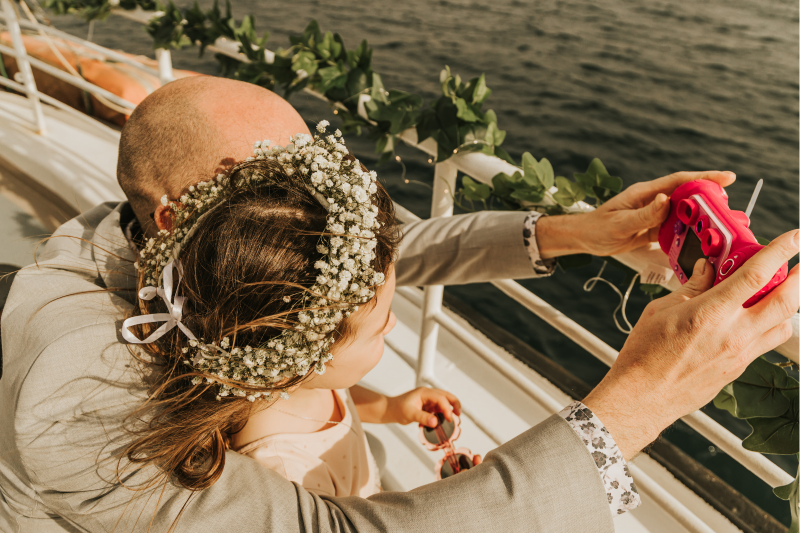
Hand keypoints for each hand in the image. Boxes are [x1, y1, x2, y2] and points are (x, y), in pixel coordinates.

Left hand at [385, 387, 461, 426]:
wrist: (390, 410)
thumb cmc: (398, 409)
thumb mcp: (410, 414)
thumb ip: (423, 418)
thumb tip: (435, 422)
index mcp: (424, 392)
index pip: (441, 398)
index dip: (447, 408)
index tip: (449, 419)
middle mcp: (428, 394)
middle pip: (446, 396)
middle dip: (454, 404)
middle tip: (458, 415)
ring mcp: (428, 399)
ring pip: (444, 402)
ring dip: (449, 410)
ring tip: (451, 420)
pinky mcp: (428, 405)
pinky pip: (439, 408)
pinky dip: (442, 414)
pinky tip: (441, 422)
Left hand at [536, 170, 735, 257]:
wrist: (585, 239)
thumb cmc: (597, 228)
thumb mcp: (620, 223)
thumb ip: (644, 214)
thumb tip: (667, 200)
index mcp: (647, 193)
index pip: (680, 181)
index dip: (705, 178)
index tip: (728, 178)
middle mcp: (653, 201)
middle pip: (688, 196)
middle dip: (710, 199)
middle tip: (731, 208)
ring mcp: (654, 215)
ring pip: (684, 214)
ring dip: (701, 220)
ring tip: (722, 227)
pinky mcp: (652, 229)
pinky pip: (675, 230)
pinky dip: (688, 234)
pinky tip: (699, 242)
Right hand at [583, 229, 798, 458]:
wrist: (642, 396)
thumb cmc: (645, 355)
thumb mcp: (661, 310)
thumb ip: (691, 287)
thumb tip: (705, 269)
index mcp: (711, 313)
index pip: (756, 275)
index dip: (780, 251)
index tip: (793, 238)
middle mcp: (733, 334)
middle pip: (786, 302)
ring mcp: (740, 354)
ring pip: (784, 325)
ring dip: (789, 305)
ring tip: (782, 292)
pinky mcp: (739, 369)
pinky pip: (767, 343)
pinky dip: (770, 325)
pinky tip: (757, 318)